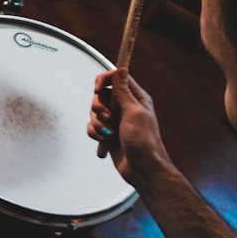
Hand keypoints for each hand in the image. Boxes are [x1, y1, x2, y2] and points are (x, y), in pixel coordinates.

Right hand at [88, 68, 172, 188]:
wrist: (142, 168)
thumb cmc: (144, 142)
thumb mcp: (133, 113)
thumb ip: (123, 91)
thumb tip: (122, 70)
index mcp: (136, 98)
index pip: (116, 78)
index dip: (104, 80)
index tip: (97, 89)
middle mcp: (125, 107)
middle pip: (101, 95)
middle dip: (99, 107)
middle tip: (109, 117)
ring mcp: (116, 120)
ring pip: (94, 112)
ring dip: (98, 123)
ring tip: (110, 133)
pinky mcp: (108, 132)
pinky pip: (92, 126)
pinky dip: (96, 133)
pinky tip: (106, 140)